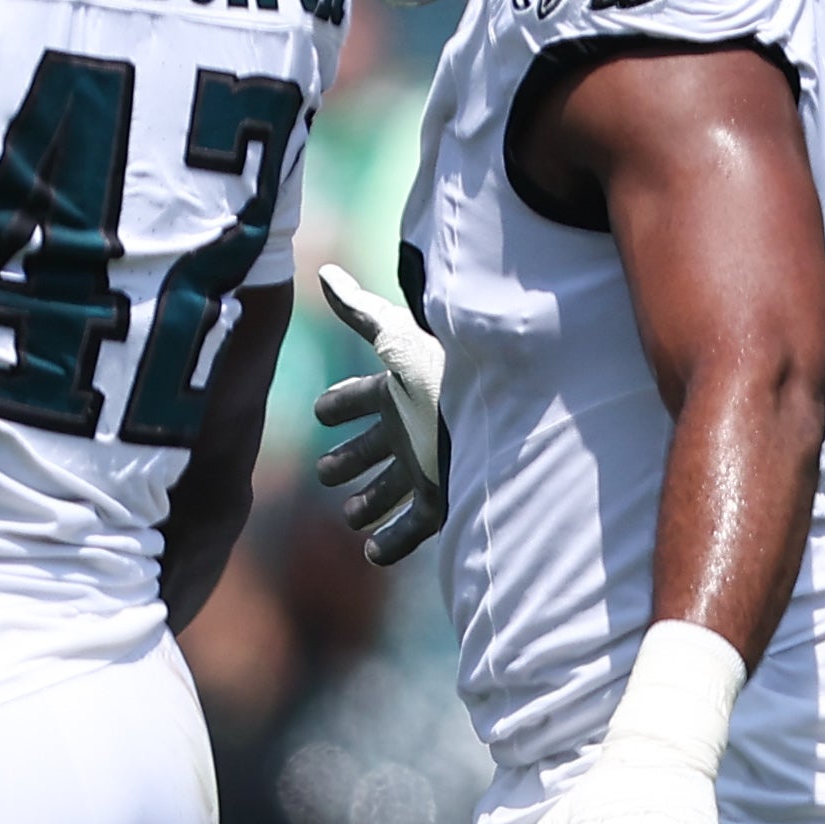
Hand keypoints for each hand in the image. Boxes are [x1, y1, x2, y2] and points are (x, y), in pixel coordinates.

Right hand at [312, 261, 448, 564]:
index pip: (358, 398)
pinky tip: (372, 552)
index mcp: (398, 394)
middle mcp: (410, 430)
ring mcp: (426, 467)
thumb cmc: (448, 378)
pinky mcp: (441, 501)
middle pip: (370, 448)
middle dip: (348, 461)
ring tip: (352, 516)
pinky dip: (389, 544)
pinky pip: (410, 530)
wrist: (504, 423)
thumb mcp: (398, 343)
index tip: (321, 413)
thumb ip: (361, 312)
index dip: (338, 406)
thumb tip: (323, 271)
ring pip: (387, 490)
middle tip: (328, 472)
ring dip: (367, 505)